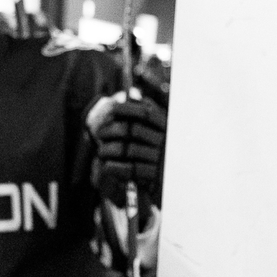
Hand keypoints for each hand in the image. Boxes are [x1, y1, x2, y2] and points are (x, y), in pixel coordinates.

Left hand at [89, 89, 166, 206]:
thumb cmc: (161, 150)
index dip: (127, 109)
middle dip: (111, 130)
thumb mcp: (160, 128)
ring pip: (128, 150)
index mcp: (168, 128)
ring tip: (101, 152)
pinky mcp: (154, 177)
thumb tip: (132, 94)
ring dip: (109, 150)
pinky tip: (107, 166)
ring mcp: (161, 160)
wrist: (178, 183)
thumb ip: (148, 110)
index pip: (146, 113)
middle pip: (133, 130)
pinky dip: (114, 167)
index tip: (112, 109)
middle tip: (99, 133)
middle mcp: (166, 142)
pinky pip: (130, 169)